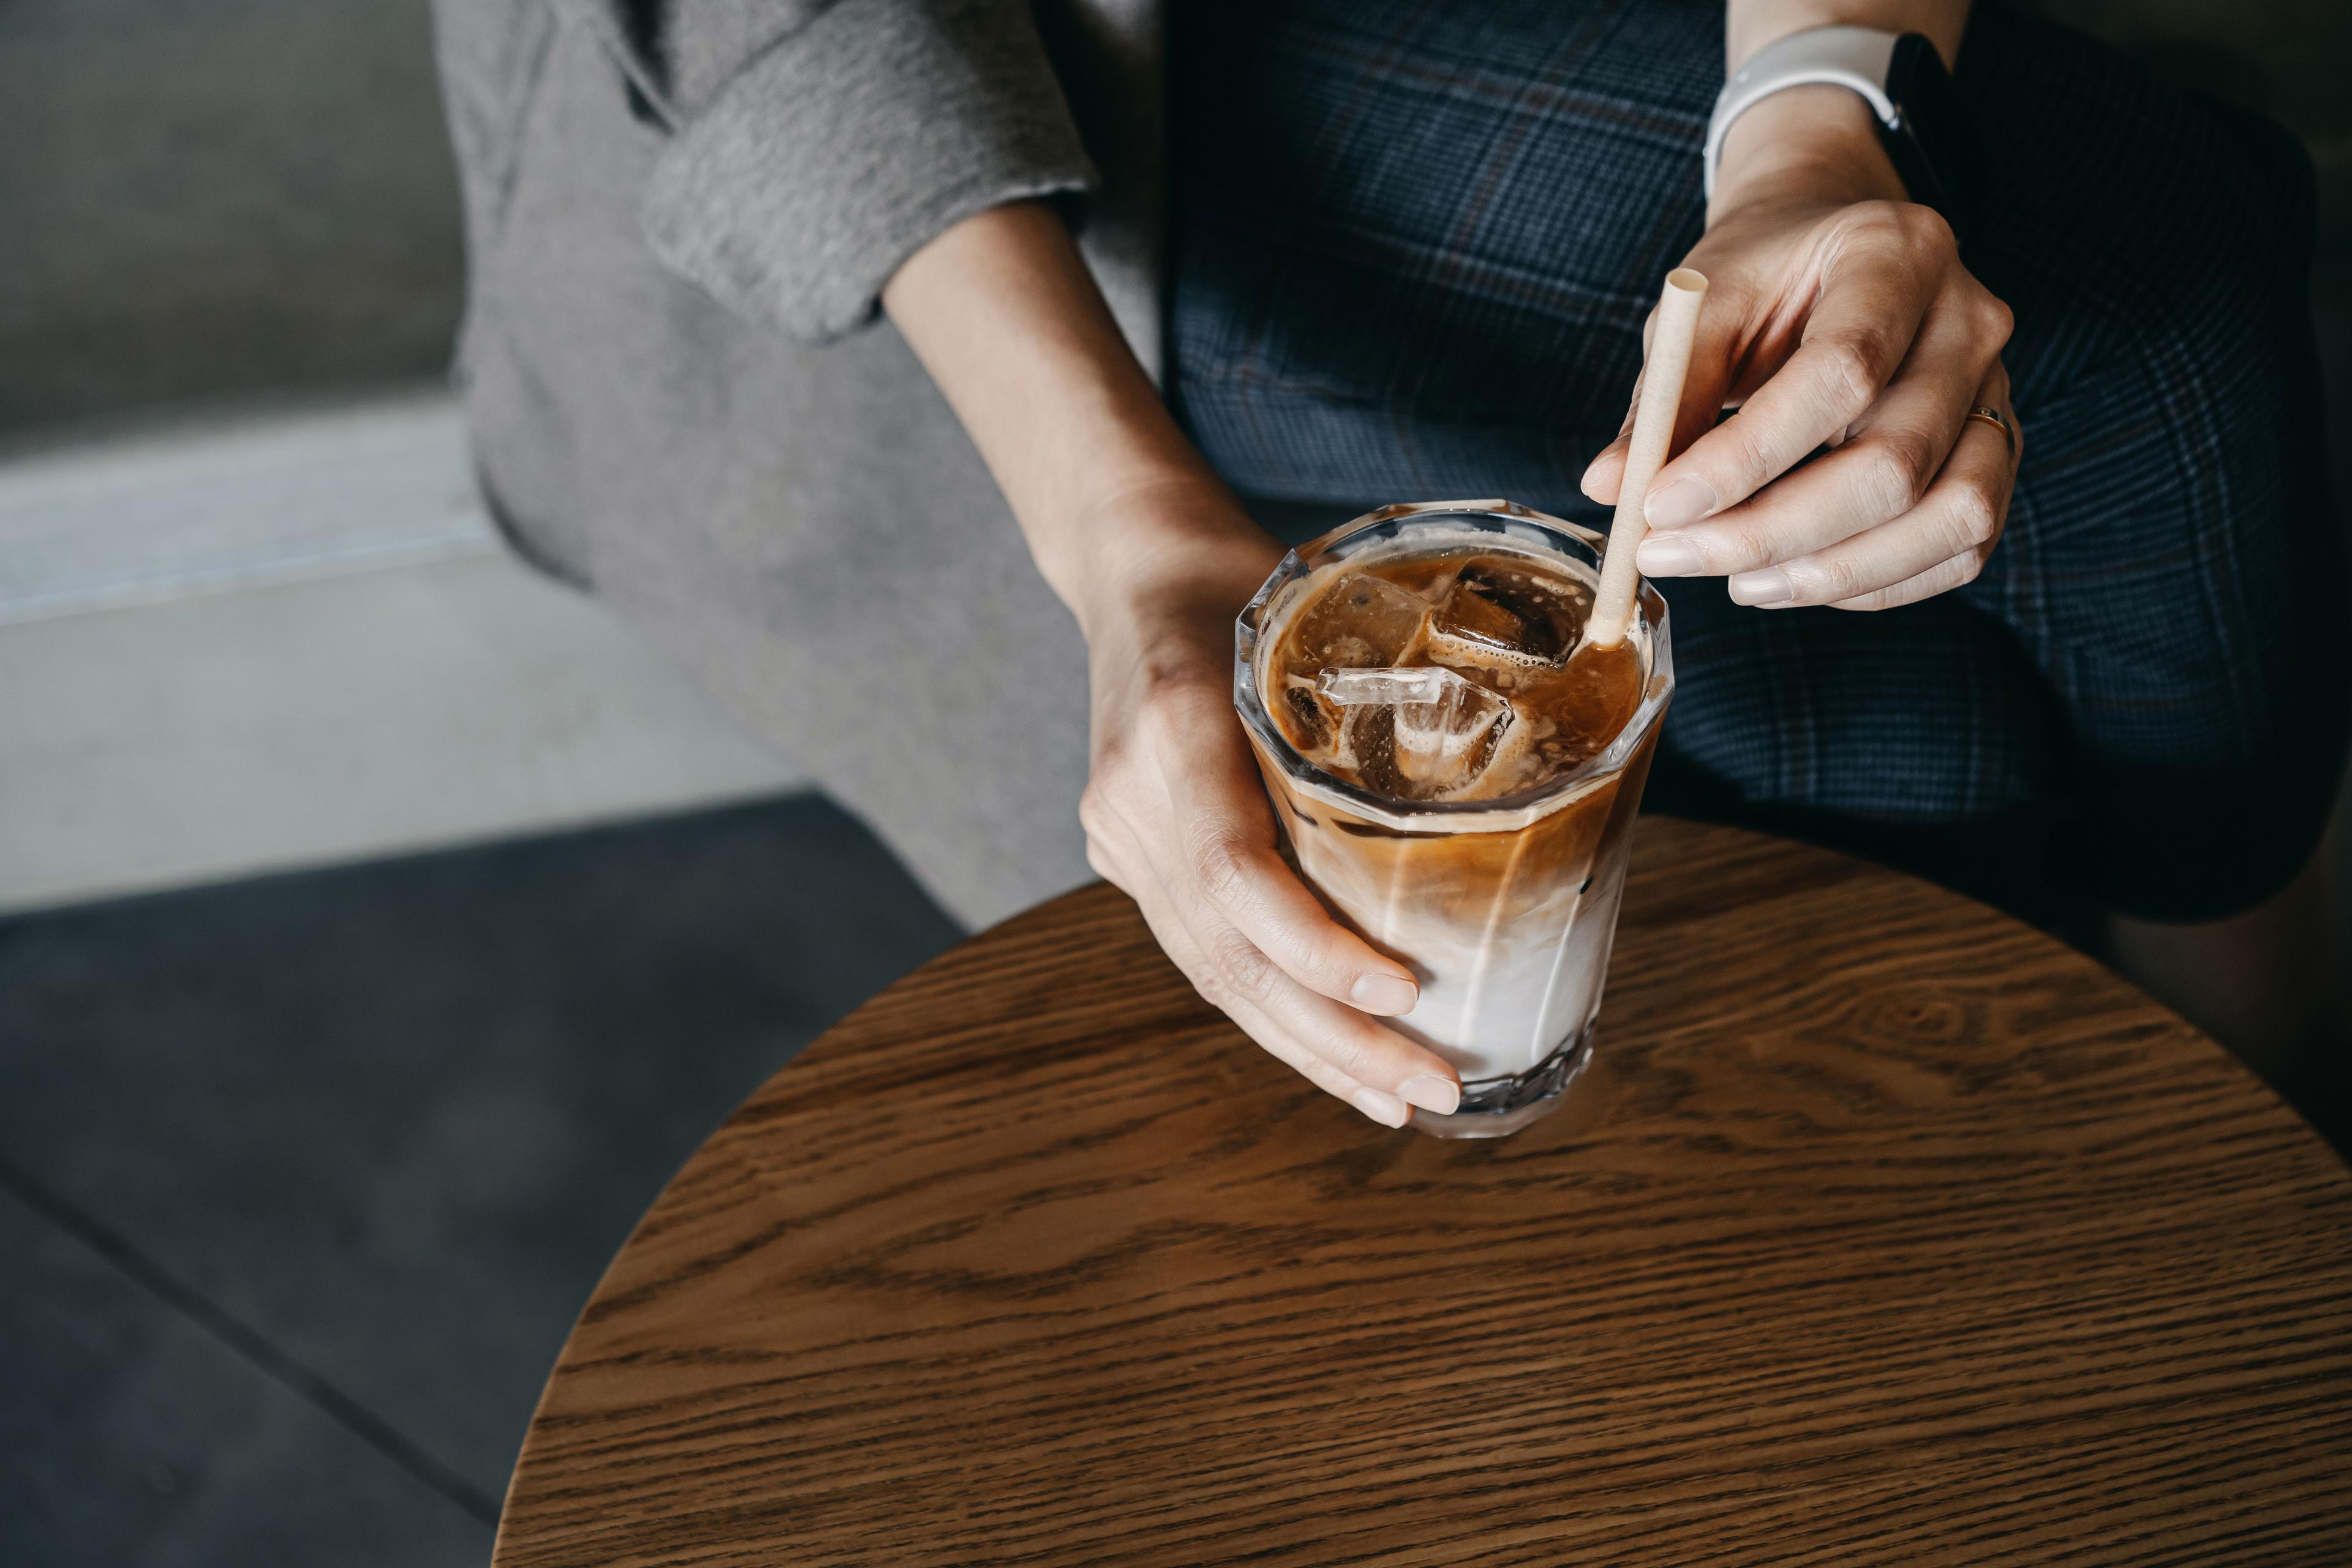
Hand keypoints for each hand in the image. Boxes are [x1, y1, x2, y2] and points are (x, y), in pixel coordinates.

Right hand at [882, 203, 1461, 1126]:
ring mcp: (1120, 839)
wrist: (1135, 565)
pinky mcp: (1129, 863)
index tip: (1402, 993)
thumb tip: (1535, 784)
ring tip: (1397, 1101)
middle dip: (1336, 1039)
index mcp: (1175, 727)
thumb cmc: (1248, 581)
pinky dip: (1278, 1013)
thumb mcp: (1314, 618)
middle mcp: (1132, 800)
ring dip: (1311, 1050)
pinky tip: (1338, 1056)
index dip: (1317, 949)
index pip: (1237, 873)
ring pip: (1216, 978)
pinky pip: (1207, 957)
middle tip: (1431, 1091)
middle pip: (1231, 956)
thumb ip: (1386, 704)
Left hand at [1581, 87, 2019, 610]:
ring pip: (1949, 517)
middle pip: (1895, 462)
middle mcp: (1969, 321)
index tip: (1658, 507)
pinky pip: (1960, 547)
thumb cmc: (1765, 276)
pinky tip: (1794, 577)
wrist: (1835, 245)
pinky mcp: (1999, 451)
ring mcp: (1997, 391)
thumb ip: (1665, 395)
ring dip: (1830, 573)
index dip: (1744, 458)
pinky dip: (1875, 584)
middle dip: (1770, 532)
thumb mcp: (1703, 306)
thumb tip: (1609, 486)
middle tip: (1671, 555)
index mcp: (1896, 253)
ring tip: (1736, 582)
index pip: (1839, 374)